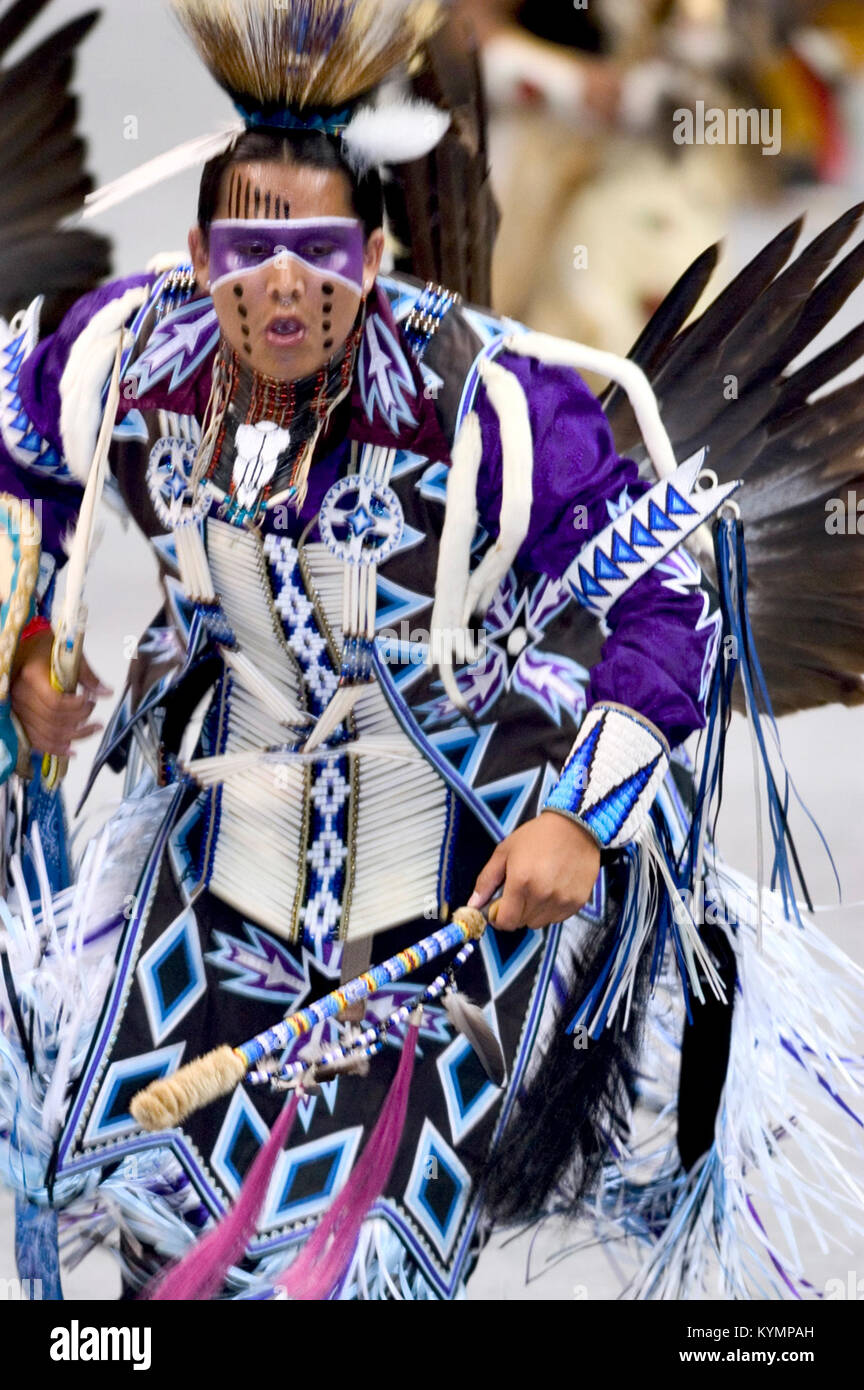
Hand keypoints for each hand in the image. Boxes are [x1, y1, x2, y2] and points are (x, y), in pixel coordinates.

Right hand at [10, 629, 111, 756]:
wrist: (25, 647)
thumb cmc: (46, 648)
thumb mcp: (69, 656)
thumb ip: (88, 676)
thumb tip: (106, 693)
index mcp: (32, 677)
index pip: (55, 702)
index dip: (77, 707)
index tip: (90, 700)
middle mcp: (21, 695)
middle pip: (53, 720)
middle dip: (80, 720)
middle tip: (94, 713)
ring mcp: (18, 708)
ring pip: (47, 733)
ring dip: (73, 736)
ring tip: (92, 729)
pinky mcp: (20, 717)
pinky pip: (36, 739)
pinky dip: (54, 748)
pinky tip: (71, 750)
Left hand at [468, 811, 600, 930]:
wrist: (575, 826)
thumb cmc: (537, 836)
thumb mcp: (504, 851)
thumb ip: (486, 880)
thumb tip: (473, 904)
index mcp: (521, 882)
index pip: (505, 922)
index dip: (498, 918)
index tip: (498, 908)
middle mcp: (542, 895)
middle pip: (521, 923)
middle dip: (515, 912)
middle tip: (519, 892)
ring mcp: (561, 900)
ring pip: (539, 923)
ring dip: (533, 912)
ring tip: (538, 888)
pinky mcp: (576, 902)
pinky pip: (557, 918)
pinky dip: (551, 909)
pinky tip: (553, 889)